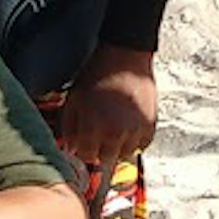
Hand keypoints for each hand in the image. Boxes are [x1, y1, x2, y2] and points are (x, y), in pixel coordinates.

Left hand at [55, 47, 157, 167]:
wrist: (125, 58)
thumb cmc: (98, 75)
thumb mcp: (74, 100)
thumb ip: (69, 128)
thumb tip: (69, 149)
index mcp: (94, 127)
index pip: (86, 156)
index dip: (82, 149)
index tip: (83, 142)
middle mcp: (116, 133)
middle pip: (106, 160)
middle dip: (98, 150)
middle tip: (97, 135)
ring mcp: (135, 131)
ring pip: (124, 155)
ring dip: (116, 147)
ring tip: (112, 130)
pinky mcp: (150, 125)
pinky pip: (141, 146)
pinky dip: (134, 141)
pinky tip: (126, 127)